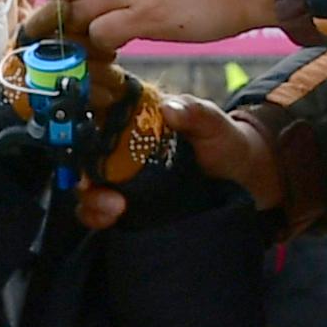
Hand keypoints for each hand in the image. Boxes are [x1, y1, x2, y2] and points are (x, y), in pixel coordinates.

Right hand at [71, 94, 282, 231]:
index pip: (95, 112)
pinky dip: (98, 215)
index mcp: (136, 117)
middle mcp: (121, 146)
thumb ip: (196, 113)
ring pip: (87, 185)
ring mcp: (122, 178)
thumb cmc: (227, 143)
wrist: (247, 184)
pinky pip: (100, 212)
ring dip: (90, 198)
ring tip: (112, 209)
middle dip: (81, 169)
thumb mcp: (215, 124)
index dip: (79, 121)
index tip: (79, 135)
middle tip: (92, 186)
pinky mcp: (127, 206)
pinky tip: (113, 218)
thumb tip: (169, 108)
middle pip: (83, 154)